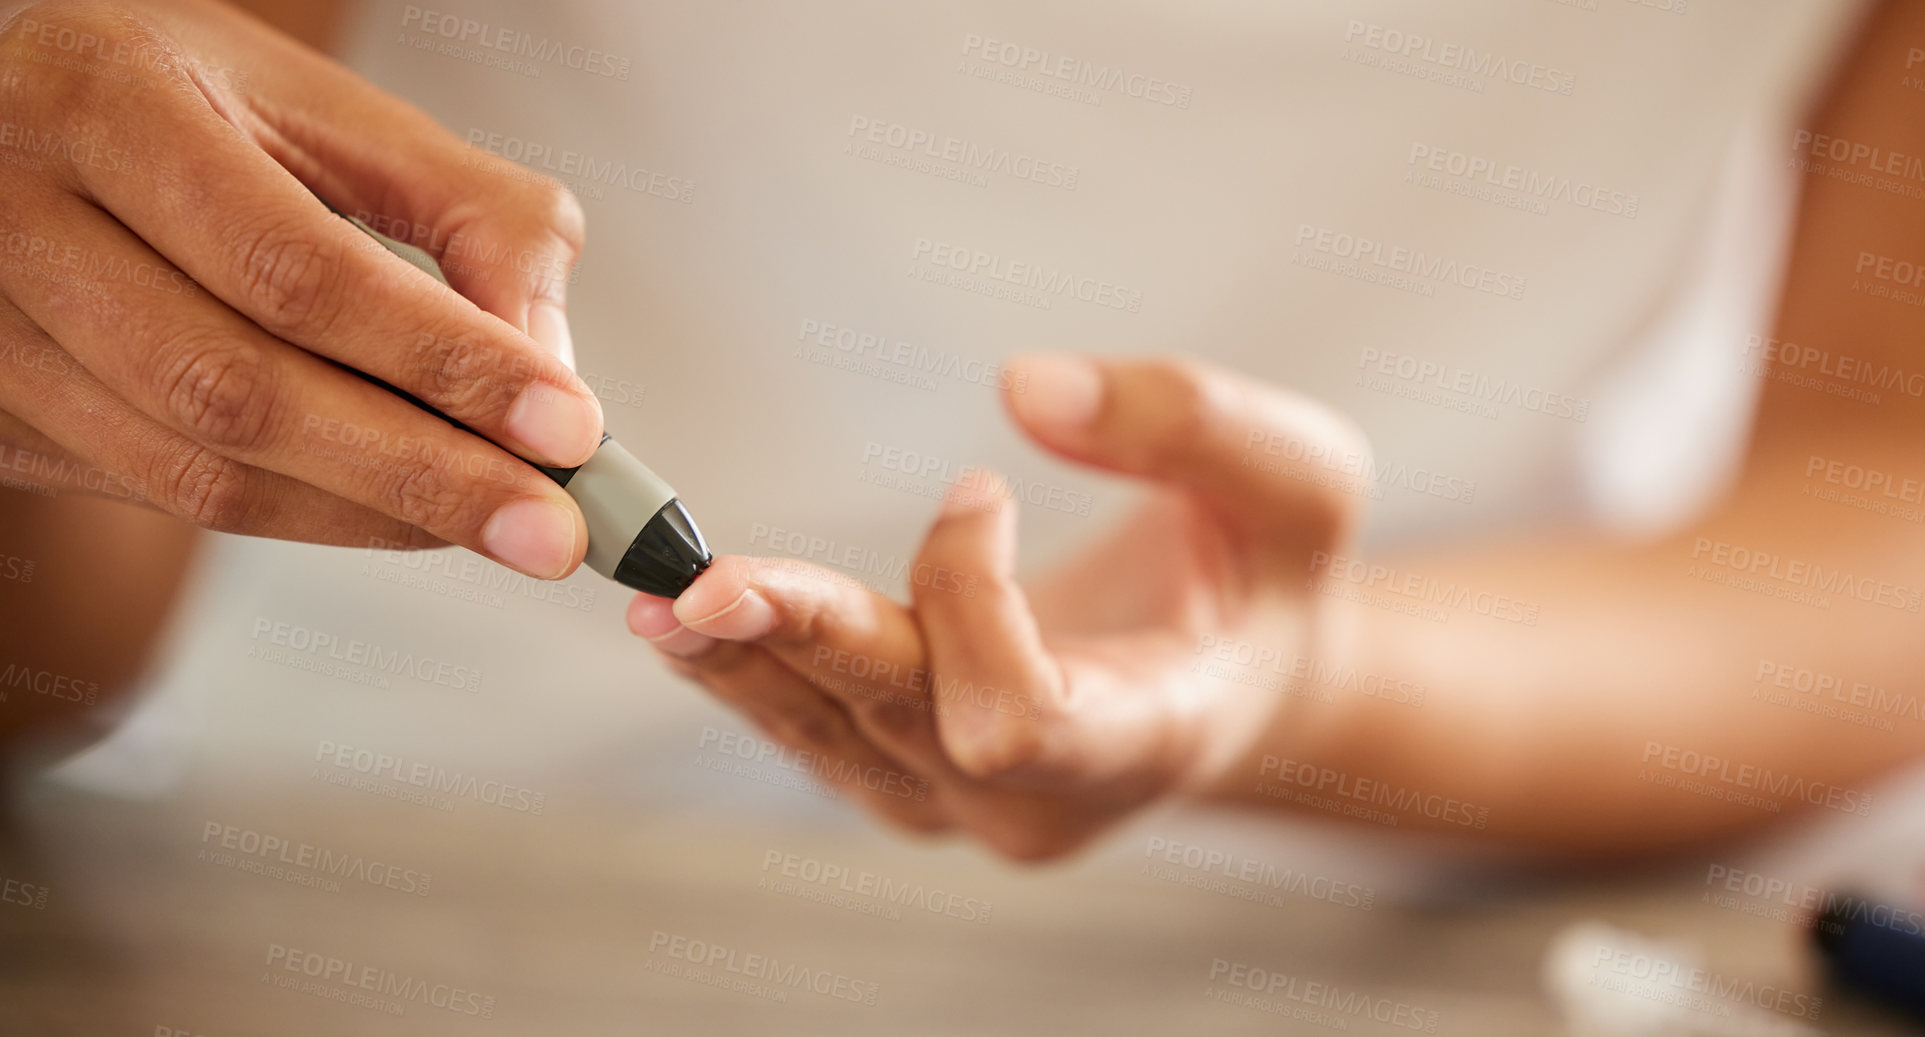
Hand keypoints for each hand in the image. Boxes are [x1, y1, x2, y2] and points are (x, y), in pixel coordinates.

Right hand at [0, 0, 602, 577]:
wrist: (1, 119)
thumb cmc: (174, 100)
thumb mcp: (319, 105)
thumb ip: (464, 208)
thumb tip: (547, 359)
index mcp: (113, 105)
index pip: (296, 269)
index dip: (442, 360)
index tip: (565, 426)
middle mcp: (21, 218)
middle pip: (239, 393)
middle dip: (423, 475)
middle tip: (552, 526)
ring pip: (197, 471)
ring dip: (372, 514)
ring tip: (497, 524)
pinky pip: (168, 496)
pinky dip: (306, 515)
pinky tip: (398, 510)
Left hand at [630, 354, 1369, 860]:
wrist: (1243, 677)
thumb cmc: (1275, 572)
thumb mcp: (1299, 475)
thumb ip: (1188, 420)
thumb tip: (1025, 385)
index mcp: (1146, 740)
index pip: (1020, 710)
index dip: (975, 600)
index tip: (979, 485)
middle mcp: (1043, 802)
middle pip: (897, 725)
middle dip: (805, 642)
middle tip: (695, 586)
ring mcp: (966, 805)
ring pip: (833, 739)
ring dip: (745, 661)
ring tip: (655, 594)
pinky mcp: (912, 780)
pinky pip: (817, 732)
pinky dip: (753, 668)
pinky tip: (683, 617)